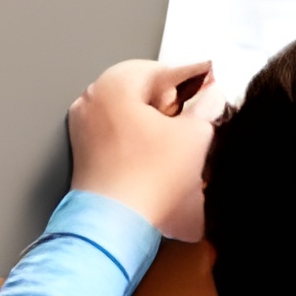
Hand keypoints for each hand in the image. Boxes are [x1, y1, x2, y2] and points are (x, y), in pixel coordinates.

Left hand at [64, 55, 218, 239]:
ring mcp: (84, 128)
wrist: (114, 224)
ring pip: (130, 112)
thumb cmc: (148, 180)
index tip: (211, 84)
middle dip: (173, 102)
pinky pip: (118, 134)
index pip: (165, 70)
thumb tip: (212, 96)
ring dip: (156, 122)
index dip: (194, 80)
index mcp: (116, 84)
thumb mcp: (195, 136)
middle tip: (196, 116)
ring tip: (179, 141)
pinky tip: (158, 158)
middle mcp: (93, 100)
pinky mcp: (84, 154)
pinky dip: (139, 139)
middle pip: (144, 90)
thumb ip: (207, 107)